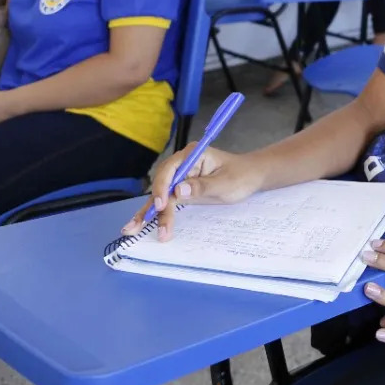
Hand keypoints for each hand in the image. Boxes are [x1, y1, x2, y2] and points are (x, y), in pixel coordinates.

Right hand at [122, 144, 263, 240]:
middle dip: (153, 205)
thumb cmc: (242, 176)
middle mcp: (182, 164)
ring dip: (148, 212)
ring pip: (160, 195)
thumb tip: (178, 191)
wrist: (251, 177)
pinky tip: (141, 225)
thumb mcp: (225, 183)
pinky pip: (166, 202)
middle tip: (143, 225)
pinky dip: (156, 214)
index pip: (170, 169)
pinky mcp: (182, 190)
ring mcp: (181, 177)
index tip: (161, 204)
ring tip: (132, 230)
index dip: (162, 187)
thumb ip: (202, 187)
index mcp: (192, 154)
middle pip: (161, 184)